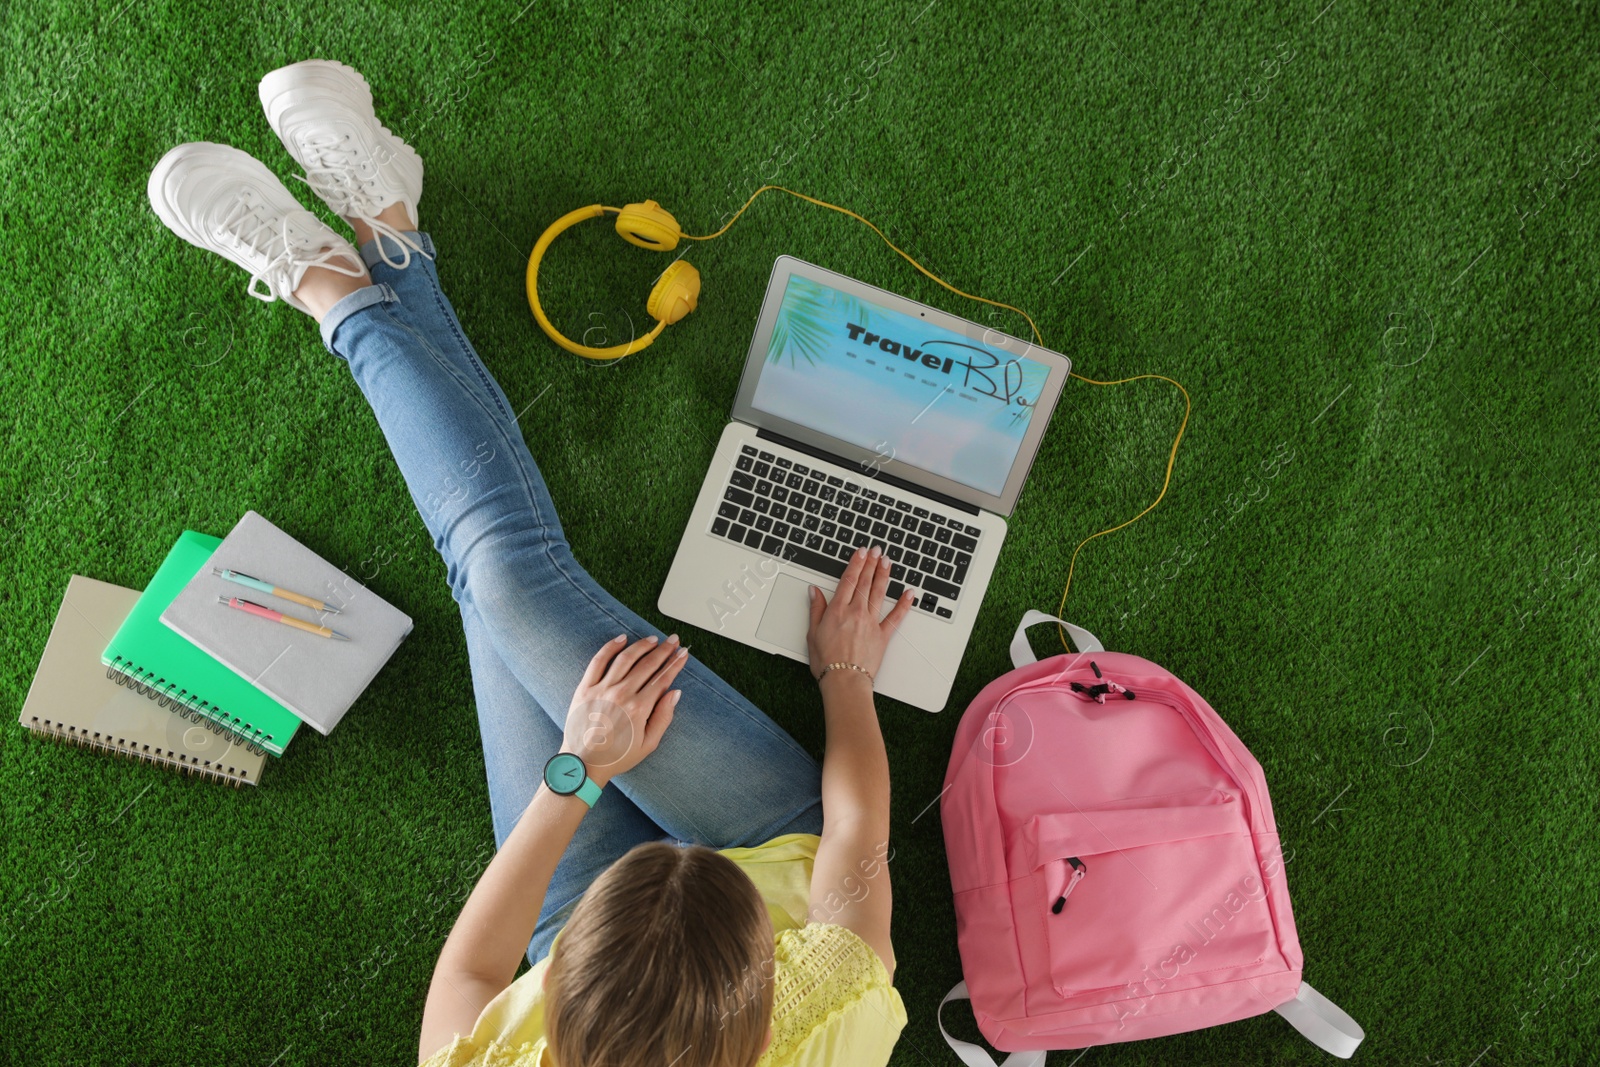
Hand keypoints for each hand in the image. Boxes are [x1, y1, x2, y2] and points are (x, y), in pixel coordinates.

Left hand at [562, 634, 686, 785]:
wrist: (583, 763)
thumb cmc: (616, 756)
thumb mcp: (648, 744)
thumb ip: (664, 717)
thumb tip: (674, 693)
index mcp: (639, 708)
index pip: (662, 678)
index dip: (675, 664)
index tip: (683, 654)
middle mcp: (621, 694)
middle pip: (648, 664)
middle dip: (664, 650)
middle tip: (673, 641)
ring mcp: (602, 689)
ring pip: (626, 658)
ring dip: (642, 646)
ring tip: (653, 639)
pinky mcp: (585, 687)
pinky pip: (599, 661)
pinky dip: (611, 647)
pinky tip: (622, 639)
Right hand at [806, 545, 914, 682]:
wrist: (844, 680)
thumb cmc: (826, 661)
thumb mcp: (812, 633)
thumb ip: (816, 609)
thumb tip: (814, 592)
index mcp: (838, 610)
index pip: (848, 580)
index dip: (856, 563)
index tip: (861, 552)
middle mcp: (856, 612)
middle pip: (865, 582)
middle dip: (871, 564)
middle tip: (877, 550)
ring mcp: (871, 623)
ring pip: (879, 593)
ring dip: (884, 575)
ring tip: (888, 562)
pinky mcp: (882, 636)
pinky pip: (895, 617)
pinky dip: (904, 604)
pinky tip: (910, 593)